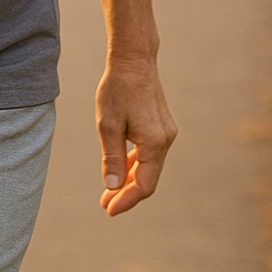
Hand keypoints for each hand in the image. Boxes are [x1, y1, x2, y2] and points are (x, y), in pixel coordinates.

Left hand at [96, 55, 176, 216]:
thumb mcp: (107, 125)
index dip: (126, 200)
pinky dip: (135, 165)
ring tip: (108, 192)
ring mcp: (166, 134)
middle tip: (104, 204)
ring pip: (149, 167)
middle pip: (148, 178)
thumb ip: (111, 158)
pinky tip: (120, 171)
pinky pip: (149, 154)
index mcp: (154, 142)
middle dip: (126, 193)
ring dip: (129, 180)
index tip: (108, 209)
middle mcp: (166, 140)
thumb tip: (112, 187)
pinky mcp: (161, 127)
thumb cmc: (117, 89)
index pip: (144, 184)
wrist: (134, 61)